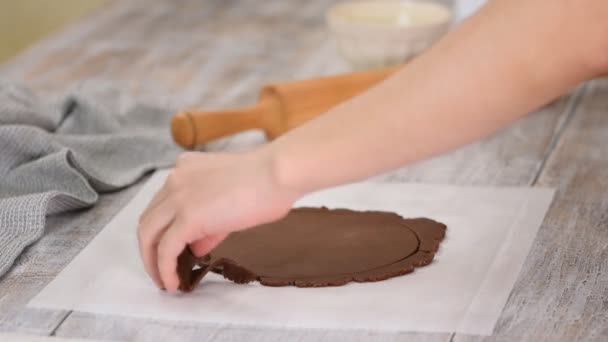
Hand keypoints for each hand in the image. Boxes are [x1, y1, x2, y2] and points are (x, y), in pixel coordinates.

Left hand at [137, 148, 297, 291]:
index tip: (172, 251)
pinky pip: (166, 249)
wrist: (279, 174)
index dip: (163, 230)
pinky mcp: (187, 217)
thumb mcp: (231, 200)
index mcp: (187, 168)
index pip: (163, 204)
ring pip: (148, 234)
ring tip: (165, 281)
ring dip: (152, 261)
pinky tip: (173, 283)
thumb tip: (196, 247)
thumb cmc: (268, 183)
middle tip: (162, 270)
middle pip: (148, 219)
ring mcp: (179, 197)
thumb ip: (210, 223)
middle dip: (151, 248)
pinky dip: (165, 269)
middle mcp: (176, 179)